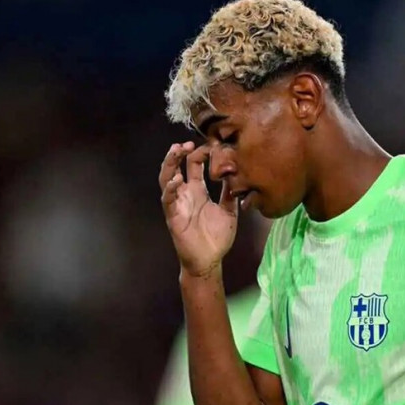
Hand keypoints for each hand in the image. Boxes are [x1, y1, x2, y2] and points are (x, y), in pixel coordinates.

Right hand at [159, 142, 237, 275]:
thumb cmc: (217, 237)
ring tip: (176, 151)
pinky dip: (170, 189)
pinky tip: (176, 180)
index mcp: (198, 190)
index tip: (210, 145)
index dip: (200, 153)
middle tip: (187, 143)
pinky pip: (168, 200)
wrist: (210, 260)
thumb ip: (230, 192)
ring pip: (167, 179)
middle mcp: (186, 194)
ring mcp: (178, 204)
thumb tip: (237, 172)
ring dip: (170, 164)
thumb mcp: (229, 211)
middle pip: (176, 167)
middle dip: (179, 153)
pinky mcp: (173, 216)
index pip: (194, 165)